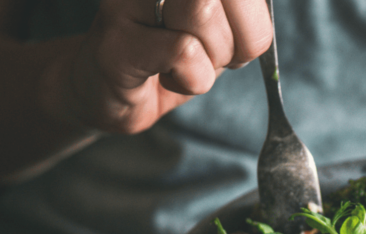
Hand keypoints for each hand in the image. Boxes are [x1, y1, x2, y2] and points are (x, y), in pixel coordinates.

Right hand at [48, 0, 271, 133]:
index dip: (251, 24)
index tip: (228, 40)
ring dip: (207, 62)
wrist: (108, 92)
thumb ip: (244, 13)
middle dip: (230, 42)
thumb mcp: (220, 32)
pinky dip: (190, 79)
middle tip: (201, 54)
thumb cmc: (168, 56)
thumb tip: (257, 8)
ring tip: (179, 64)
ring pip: (204, 15)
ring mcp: (127, 3)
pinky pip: (183, 52)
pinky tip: (165, 77)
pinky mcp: (116, 40)